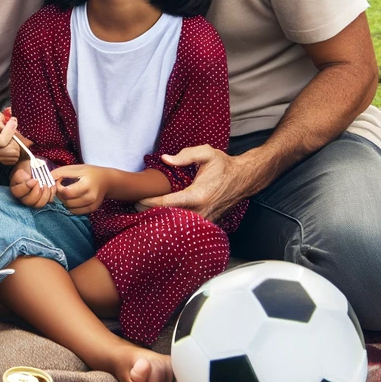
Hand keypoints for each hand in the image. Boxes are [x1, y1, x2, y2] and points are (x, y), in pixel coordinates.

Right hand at [0, 99, 21, 165]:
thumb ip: (0, 120)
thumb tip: (14, 124)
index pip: (1, 141)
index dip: (11, 132)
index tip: (13, 121)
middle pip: (7, 152)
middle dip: (16, 142)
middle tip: (15, 133)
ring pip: (8, 158)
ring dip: (14, 148)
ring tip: (11, 139)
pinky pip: (6, 161)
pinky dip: (11, 154)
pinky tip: (8, 145)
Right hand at [9, 161, 56, 208]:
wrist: (32, 167)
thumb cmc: (25, 168)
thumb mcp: (20, 169)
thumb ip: (21, 176)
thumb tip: (28, 181)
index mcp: (16, 190)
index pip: (18, 193)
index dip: (27, 187)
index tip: (33, 180)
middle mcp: (23, 198)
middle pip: (29, 202)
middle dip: (36, 192)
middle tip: (39, 182)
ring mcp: (34, 200)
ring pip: (39, 205)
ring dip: (44, 195)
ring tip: (46, 185)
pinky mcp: (43, 199)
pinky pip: (48, 201)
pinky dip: (51, 194)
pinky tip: (52, 186)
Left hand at [51, 164, 107, 215]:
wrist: (106, 181)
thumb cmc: (89, 173)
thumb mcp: (76, 168)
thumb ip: (60, 172)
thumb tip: (47, 179)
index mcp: (87, 184)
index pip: (67, 193)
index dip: (58, 188)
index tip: (58, 182)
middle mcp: (91, 197)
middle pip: (67, 202)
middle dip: (60, 195)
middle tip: (60, 188)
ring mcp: (92, 205)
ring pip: (69, 208)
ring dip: (64, 201)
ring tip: (66, 193)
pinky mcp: (91, 210)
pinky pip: (75, 212)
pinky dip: (69, 206)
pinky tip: (71, 199)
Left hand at [137, 146, 257, 221]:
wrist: (244, 178)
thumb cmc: (224, 166)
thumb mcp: (206, 153)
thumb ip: (185, 155)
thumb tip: (165, 159)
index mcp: (197, 195)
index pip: (167, 203)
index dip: (149, 203)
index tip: (137, 200)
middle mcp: (201, 211)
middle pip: (169, 219)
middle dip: (151, 214)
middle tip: (136, 208)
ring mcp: (206, 220)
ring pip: (178, 227)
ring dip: (162, 221)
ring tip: (146, 214)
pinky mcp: (209, 224)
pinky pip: (188, 228)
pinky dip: (175, 224)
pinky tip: (163, 218)